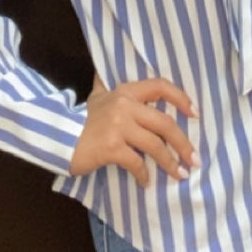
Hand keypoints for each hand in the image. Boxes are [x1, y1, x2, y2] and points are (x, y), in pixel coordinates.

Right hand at [70, 77, 198, 187]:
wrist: (56, 137)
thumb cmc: (81, 120)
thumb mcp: (96, 96)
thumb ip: (106, 85)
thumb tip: (105, 71)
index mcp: (125, 92)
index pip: (160, 87)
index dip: (181, 98)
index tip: (195, 114)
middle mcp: (124, 106)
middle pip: (165, 123)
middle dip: (183, 143)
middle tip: (194, 160)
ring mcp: (117, 126)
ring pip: (155, 144)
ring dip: (171, 162)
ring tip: (180, 174)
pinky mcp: (111, 147)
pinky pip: (137, 162)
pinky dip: (144, 174)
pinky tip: (147, 181)